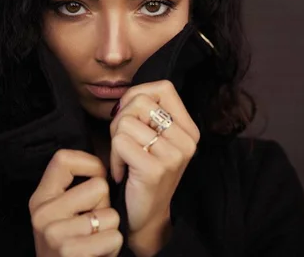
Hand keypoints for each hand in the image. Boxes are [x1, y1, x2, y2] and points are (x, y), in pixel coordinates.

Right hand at [29, 149, 122, 256]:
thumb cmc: (71, 247)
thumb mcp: (61, 215)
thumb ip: (73, 190)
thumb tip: (103, 161)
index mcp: (40, 199)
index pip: (63, 159)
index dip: (90, 163)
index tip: (98, 176)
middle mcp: (42, 213)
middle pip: (98, 185)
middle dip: (105, 205)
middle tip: (93, 224)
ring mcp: (55, 233)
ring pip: (110, 213)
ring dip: (110, 229)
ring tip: (95, 240)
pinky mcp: (71, 251)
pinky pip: (113, 236)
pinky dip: (113, 246)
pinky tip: (98, 254)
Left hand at [109, 80, 199, 254]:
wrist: (147, 216)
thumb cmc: (143, 171)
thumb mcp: (154, 137)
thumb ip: (146, 112)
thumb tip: (126, 97)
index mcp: (189, 128)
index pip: (162, 87)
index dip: (137, 96)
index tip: (132, 120)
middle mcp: (187, 140)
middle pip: (140, 102)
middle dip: (121, 120)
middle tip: (124, 144)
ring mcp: (173, 155)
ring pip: (126, 123)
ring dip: (116, 142)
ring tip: (125, 161)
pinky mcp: (155, 169)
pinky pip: (120, 143)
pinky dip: (114, 157)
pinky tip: (123, 172)